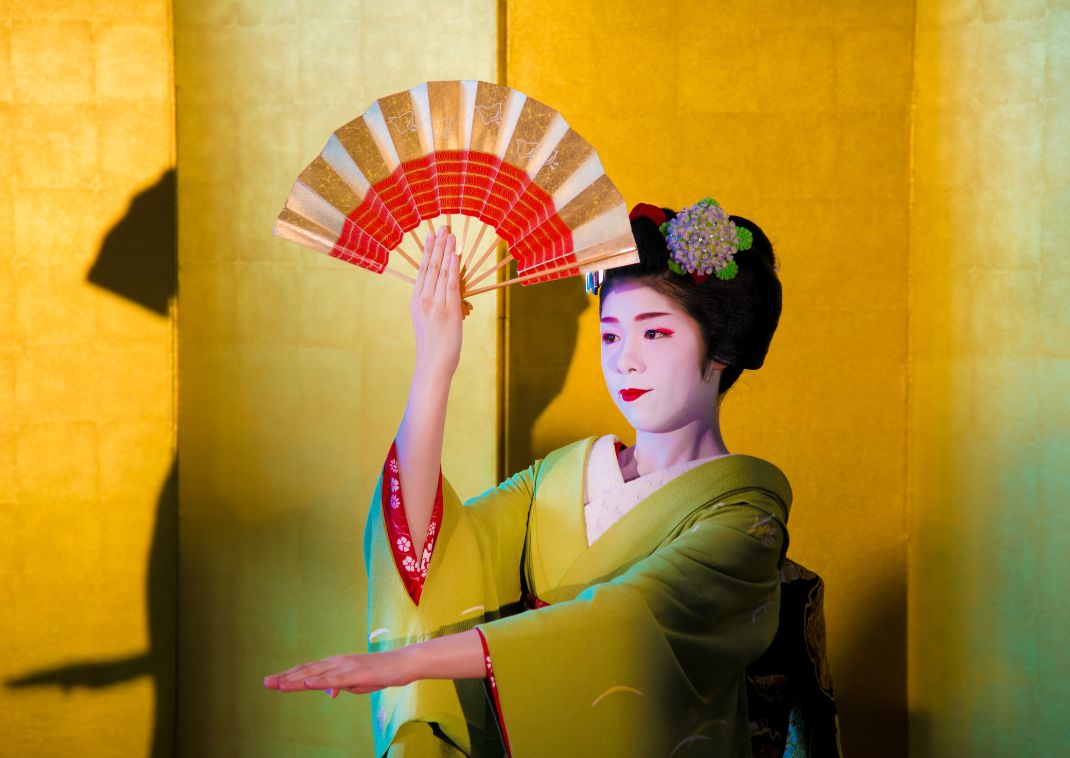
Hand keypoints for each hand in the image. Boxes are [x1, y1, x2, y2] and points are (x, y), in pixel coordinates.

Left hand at [263, 649, 413, 698]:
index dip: (289, 675)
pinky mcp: (355, 674)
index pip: (308, 670)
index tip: (273, 681)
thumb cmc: (380, 673)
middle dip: (285, 677)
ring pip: (316, 675)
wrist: (401, 664)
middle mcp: (337, 662)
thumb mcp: (357, 682)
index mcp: (335, 664)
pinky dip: (319, 683)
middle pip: (306, 670)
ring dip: (296, 680)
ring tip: (278, 684)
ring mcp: (345, 667)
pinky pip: (334, 679)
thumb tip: (329, 693)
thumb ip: (341, 685)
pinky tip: (306, 685)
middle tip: (266, 682)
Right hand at [411, 225, 461, 380]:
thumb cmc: (433, 346)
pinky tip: (455, 255)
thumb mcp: (428, 321)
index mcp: (415, 301)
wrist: (433, 365)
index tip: (432, 235)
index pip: (422, 270)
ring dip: (446, 251)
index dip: (428, 251)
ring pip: (440, 271)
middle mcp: (423, 300)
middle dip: (437, 245)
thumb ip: (433, 304)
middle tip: (442, 227)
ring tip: (450, 234)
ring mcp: (434, 304)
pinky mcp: (448, 310)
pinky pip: (450, 284)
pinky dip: (453, 268)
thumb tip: (443, 291)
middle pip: (430, 266)